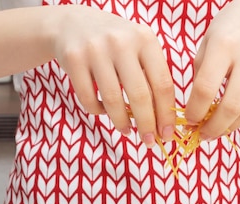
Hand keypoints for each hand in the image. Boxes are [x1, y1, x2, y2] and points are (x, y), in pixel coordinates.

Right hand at [51, 5, 176, 145]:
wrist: (73, 25)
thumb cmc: (115, 45)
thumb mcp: (138, 49)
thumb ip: (152, 76)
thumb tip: (164, 121)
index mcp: (145, 39)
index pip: (162, 84)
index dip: (166, 114)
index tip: (167, 134)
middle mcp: (122, 42)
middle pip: (140, 96)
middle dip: (146, 125)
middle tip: (149, 141)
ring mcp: (96, 50)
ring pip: (113, 100)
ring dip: (121, 122)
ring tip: (126, 130)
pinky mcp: (74, 59)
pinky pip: (88, 99)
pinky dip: (97, 111)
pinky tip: (103, 112)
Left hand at [184, 0, 239, 139]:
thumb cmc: (234, 25)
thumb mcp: (208, 40)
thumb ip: (201, 71)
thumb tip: (195, 107)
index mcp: (224, 45)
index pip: (206, 89)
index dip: (195, 111)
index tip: (189, 120)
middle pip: (230, 106)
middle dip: (214, 128)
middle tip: (204, 135)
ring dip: (230, 125)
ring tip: (218, 129)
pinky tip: (235, 114)